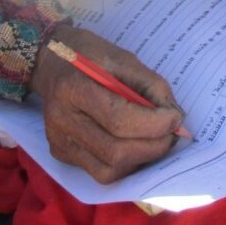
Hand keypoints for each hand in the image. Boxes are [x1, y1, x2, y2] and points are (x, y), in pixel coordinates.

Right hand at [30, 25, 183, 182]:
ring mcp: (58, 141)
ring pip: (108, 170)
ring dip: (141, 159)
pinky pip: (100, 172)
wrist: (49, 59)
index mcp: (73, 87)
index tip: (176, 118)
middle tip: (172, 133)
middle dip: (153, 146)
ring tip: (156, 140)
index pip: (118, 118)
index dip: (154, 123)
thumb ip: (150, 84)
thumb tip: (175, 117)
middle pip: (115, 151)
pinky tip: (134, 145)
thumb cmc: (87, 54)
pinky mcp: (61, 154)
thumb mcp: (121, 57)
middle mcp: (61, 120)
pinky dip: (125, 164)